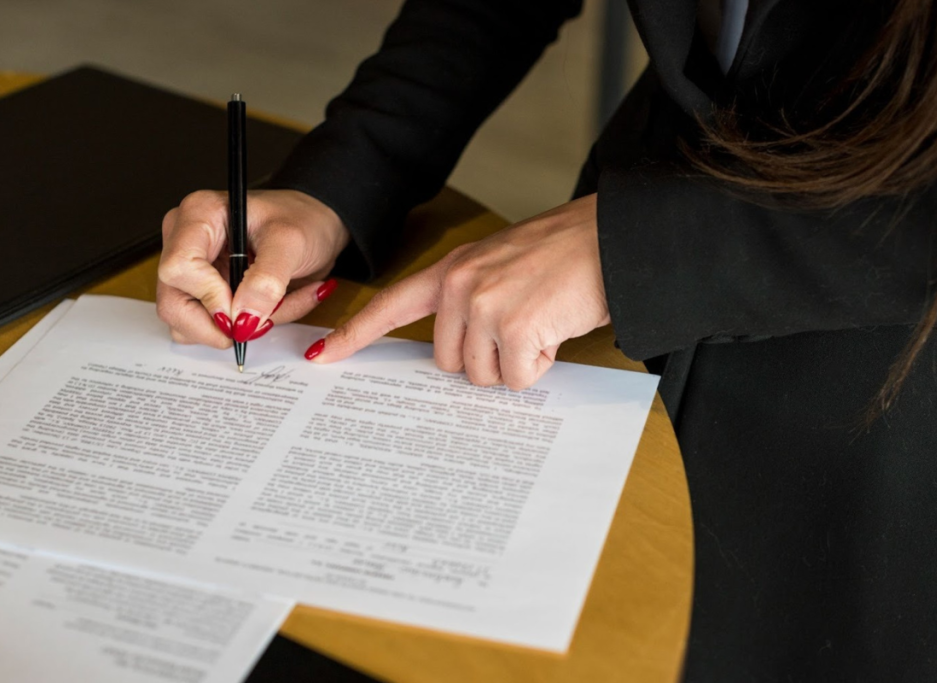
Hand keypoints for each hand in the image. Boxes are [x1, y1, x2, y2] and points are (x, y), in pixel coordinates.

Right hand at [157, 189, 348, 346]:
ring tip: (274, 307)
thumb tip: (243, 318)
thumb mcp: (292, 243)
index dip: (210, 297)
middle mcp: (184, 241)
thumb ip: (267, 281)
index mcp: (198, 215)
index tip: (243, 309)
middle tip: (256, 324)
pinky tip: (269, 310)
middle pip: (173, 303)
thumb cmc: (302, 220)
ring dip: (235, 329)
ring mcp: (190, 269)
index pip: (178, 268)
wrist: (315, 228)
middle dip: (217, 325)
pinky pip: (208, 328)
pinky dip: (242, 329)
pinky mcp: (202, 292)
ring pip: (187, 324)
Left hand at [308, 194, 609, 389]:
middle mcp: (460, 286)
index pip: (392, 304)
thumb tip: (461, 354)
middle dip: (487, 358)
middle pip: (449, 362)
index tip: (323, 355)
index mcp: (453, 269)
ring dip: (516, 362)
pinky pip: (516, 379)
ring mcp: (485, 306)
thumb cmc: (565, 254)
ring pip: (483, 376)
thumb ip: (470, 298)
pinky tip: (555, 330)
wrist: (614, 239)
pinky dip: (540, 365)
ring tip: (542, 322)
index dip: (356, 334)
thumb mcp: (502, 264)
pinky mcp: (515, 327)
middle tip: (523, 324)